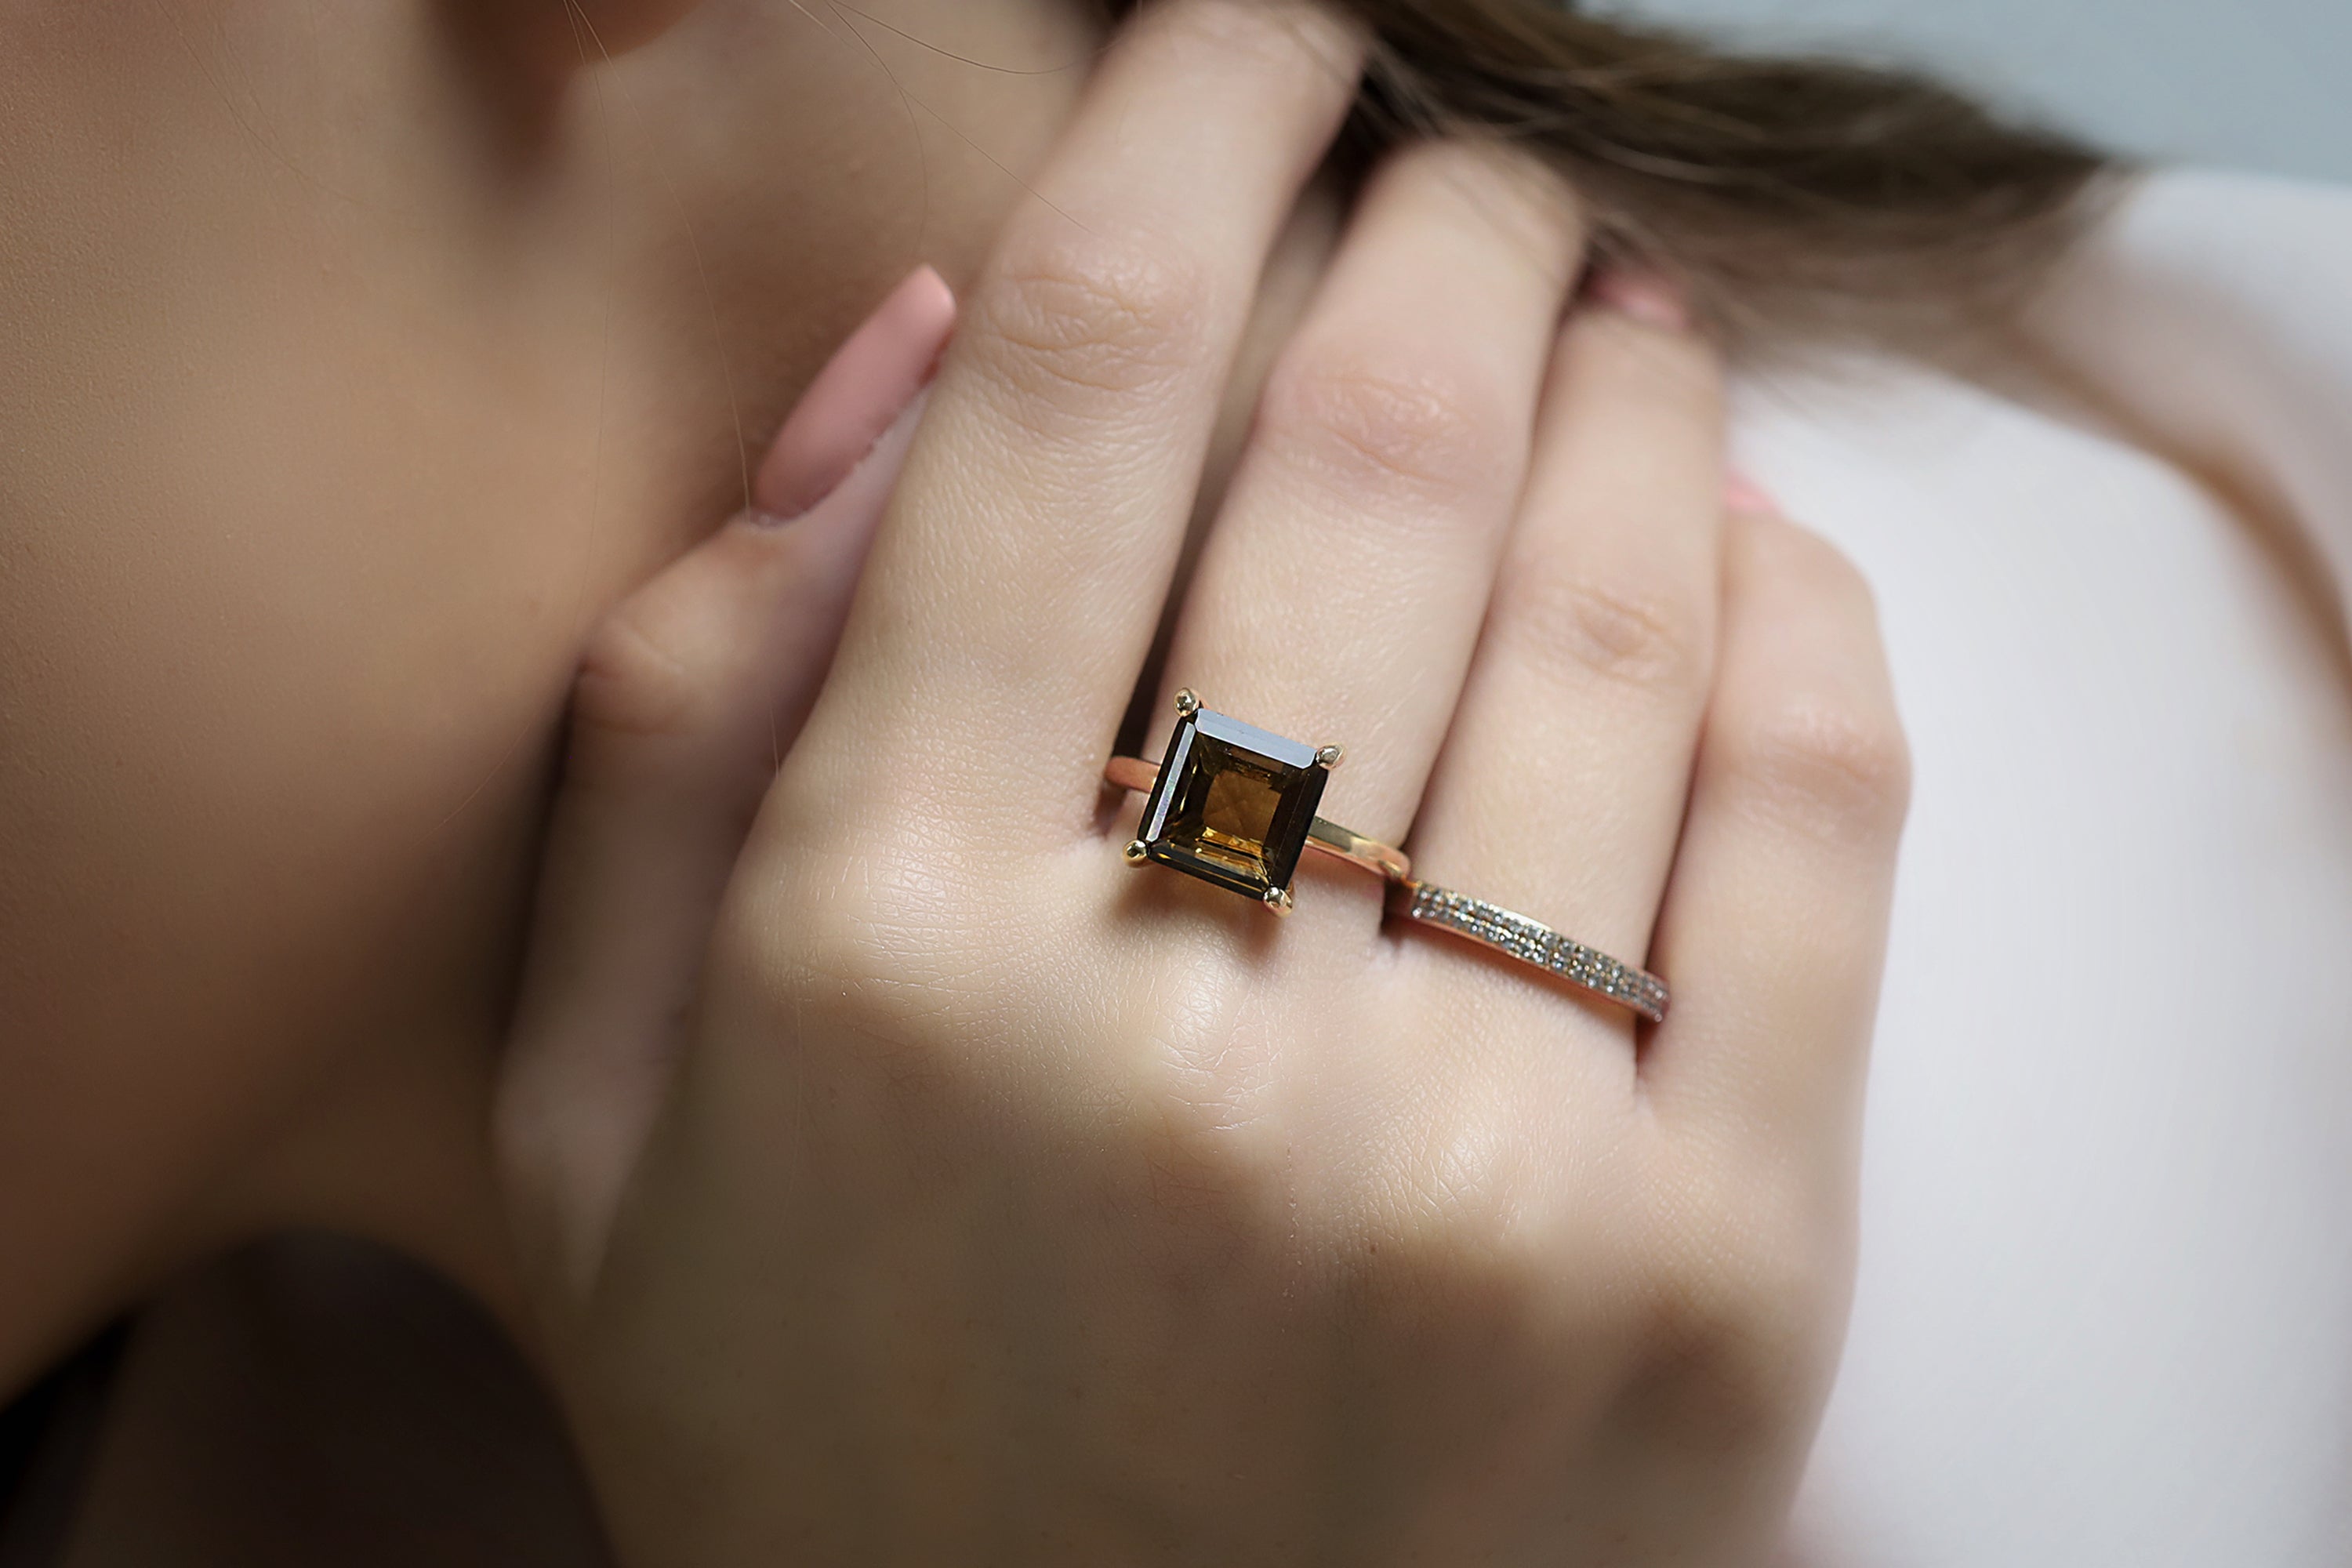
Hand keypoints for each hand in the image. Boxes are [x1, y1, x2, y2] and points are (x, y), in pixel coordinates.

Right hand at [497, 3, 1908, 1561]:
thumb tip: (916, 350)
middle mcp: (1177, 1027)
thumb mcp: (611, 1111)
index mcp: (879, 944)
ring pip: (1628, 599)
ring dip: (1634, 376)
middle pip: (1378, 441)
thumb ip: (685, 710)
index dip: (1185, 126)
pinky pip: (1817, 827)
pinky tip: (1749, 531)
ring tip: (1610, 309)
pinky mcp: (1714, 1289)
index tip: (1253, 31)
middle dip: (1441, 223)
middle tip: (1460, 172)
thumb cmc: (827, 1441)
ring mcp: (1475, 1165)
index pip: (1077, 383)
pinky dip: (1807, 612)